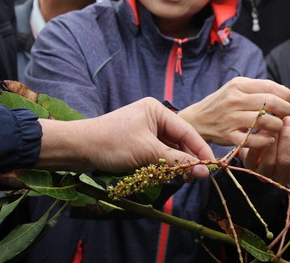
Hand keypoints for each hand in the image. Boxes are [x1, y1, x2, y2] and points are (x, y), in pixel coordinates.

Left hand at [37, 97, 213, 177]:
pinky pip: (157, 154)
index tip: (212, 165)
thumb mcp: (148, 152)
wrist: (77, 149)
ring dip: (176, 164)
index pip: (186, 130)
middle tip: (199, 176)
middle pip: (179, 140)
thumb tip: (203, 172)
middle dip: (188, 158)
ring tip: (185, 178)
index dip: (200, 149)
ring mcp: (144, 130)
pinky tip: (169, 175)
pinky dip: (163, 165)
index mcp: (157, 110)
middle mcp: (153, 117)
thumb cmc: (112, 143)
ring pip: (168, 149)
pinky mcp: (137, 143)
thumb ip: (177, 162)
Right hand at [178, 77, 289, 147]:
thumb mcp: (236, 88)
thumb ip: (259, 88)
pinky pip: (254, 140)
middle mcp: (234, 100)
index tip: (288, 100)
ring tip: (276, 126)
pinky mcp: (228, 136)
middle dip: (285, 110)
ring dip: (277, 126)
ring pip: (265, 122)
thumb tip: (287, 94)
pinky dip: (266, 141)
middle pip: (271, 103)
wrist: (197, 119)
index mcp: (238, 85)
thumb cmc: (223, 103)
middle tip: (285, 114)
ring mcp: (230, 119)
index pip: (270, 87)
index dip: (285, 94)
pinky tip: (269, 139)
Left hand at [241, 115, 289, 184]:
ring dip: (273, 140)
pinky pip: (253, 158)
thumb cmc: (282, 145)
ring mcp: (266, 176)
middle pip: (286, 160)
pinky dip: (258, 144)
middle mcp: (282, 178)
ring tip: (274, 125)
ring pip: (270, 161)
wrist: (260, 152)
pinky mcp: (251, 170)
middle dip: (287, 138)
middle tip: (286, 121)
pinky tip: (261, 131)